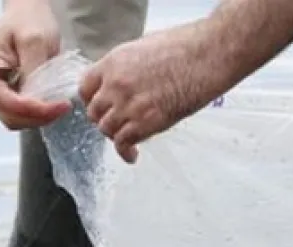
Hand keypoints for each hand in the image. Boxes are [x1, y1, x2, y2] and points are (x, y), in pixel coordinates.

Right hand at [0, 0, 71, 129]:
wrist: (28, 15)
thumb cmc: (27, 21)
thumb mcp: (34, 39)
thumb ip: (32, 68)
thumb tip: (36, 96)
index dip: (23, 108)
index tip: (49, 106)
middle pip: (8, 115)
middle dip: (35, 116)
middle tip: (62, 107)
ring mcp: (2, 94)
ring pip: (17, 120)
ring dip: (39, 118)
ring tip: (60, 106)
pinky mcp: (15, 97)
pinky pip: (25, 115)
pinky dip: (40, 115)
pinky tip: (54, 104)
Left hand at [79, 19, 230, 162]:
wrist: (207, 56)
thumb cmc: (185, 47)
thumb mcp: (144, 47)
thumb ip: (126, 67)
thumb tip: (124, 79)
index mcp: (113, 63)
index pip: (85, 88)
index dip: (91, 100)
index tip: (98, 106)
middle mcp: (115, 85)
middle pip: (94, 112)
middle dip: (104, 119)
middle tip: (116, 123)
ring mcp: (128, 105)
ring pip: (107, 130)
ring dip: (116, 135)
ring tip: (127, 138)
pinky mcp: (145, 123)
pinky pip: (123, 144)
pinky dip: (126, 152)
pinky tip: (132, 154)